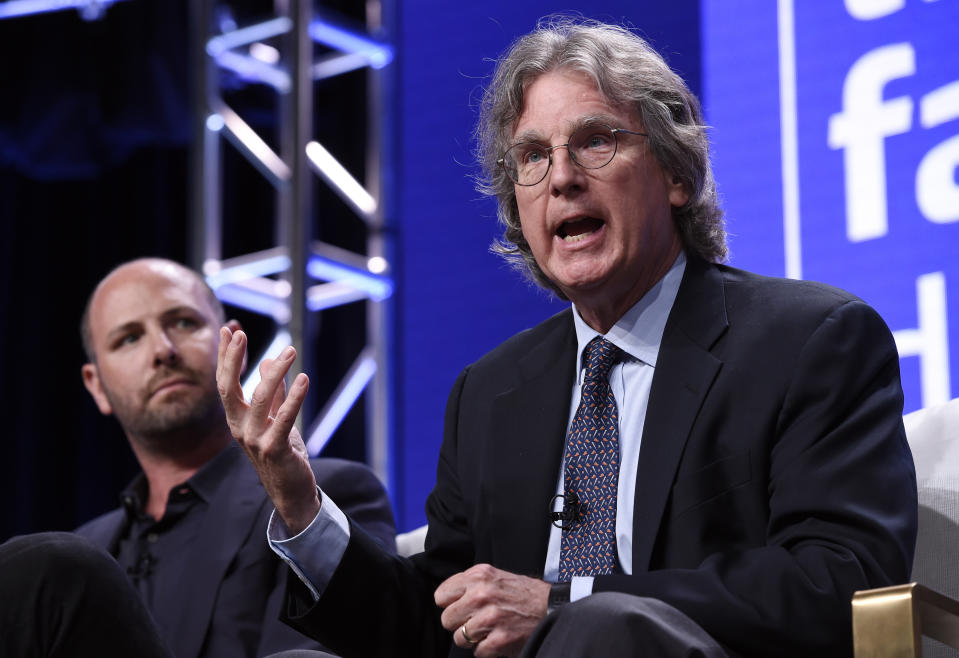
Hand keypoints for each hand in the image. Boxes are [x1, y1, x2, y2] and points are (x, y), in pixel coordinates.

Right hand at [216, 326, 319, 533]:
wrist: (291, 491)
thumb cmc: (282, 453)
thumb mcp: (275, 418)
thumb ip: (273, 392)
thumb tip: (269, 360)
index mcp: (237, 419)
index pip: (226, 383)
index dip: (227, 357)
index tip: (229, 330)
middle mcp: (239, 428)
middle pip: (228, 389)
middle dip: (232, 360)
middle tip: (241, 334)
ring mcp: (254, 439)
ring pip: (260, 398)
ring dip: (275, 372)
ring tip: (290, 351)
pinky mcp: (275, 449)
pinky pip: (284, 418)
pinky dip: (294, 397)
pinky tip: (304, 378)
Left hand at [435, 564, 549, 656]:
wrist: (551, 607)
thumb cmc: (523, 592)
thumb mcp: (495, 576)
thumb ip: (470, 584)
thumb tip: (447, 599)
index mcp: (479, 575)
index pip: (441, 595)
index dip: (450, 604)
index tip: (460, 607)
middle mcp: (482, 594)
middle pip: (447, 619)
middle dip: (459, 624)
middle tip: (476, 621)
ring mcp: (490, 618)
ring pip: (459, 638)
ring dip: (473, 639)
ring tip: (489, 630)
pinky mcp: (499, 639)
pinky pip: (477, 652)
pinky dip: (487, 649)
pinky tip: (499, 638)